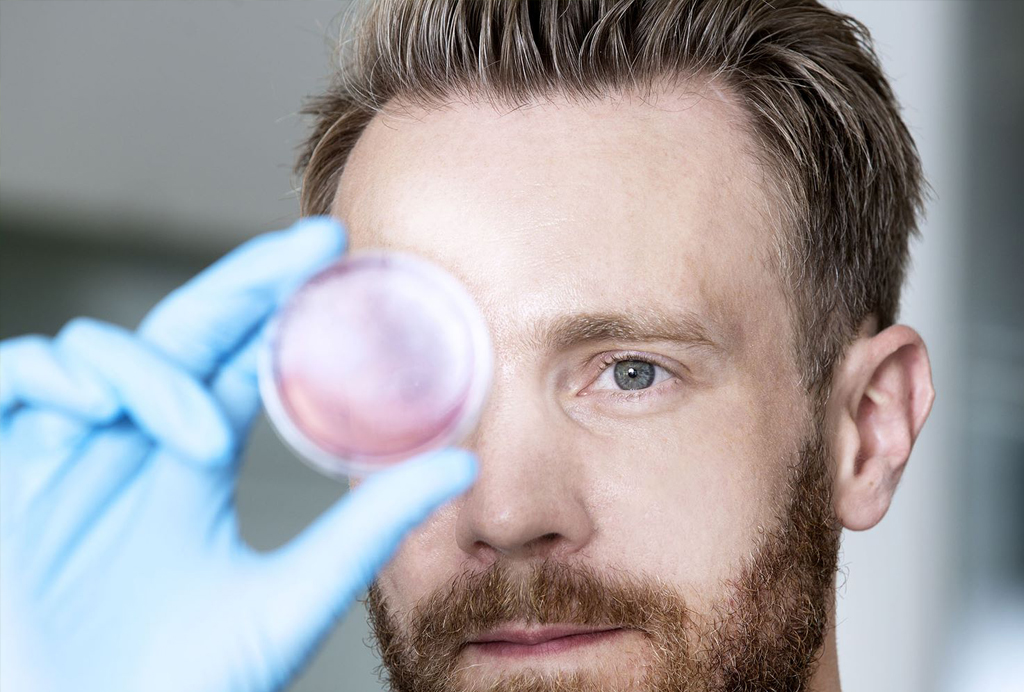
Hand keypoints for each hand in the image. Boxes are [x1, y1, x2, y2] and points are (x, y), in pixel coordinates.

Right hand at [0, 218, 477, 691]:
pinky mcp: (5, 472)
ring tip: (200, 441)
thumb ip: (368, 528)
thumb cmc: (191, 681)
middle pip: (185, 329)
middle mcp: (134, 443)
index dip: (276, 300)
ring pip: (98, 351)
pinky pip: (12, 379)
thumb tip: (462, 465)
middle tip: (311, 248)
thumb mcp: (294, 594)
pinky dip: (47, 374)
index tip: (334, 254)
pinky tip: (94, 407)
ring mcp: (69, 452)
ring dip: (149, 371)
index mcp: (193, 462)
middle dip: (243, 281)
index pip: (234, 356)